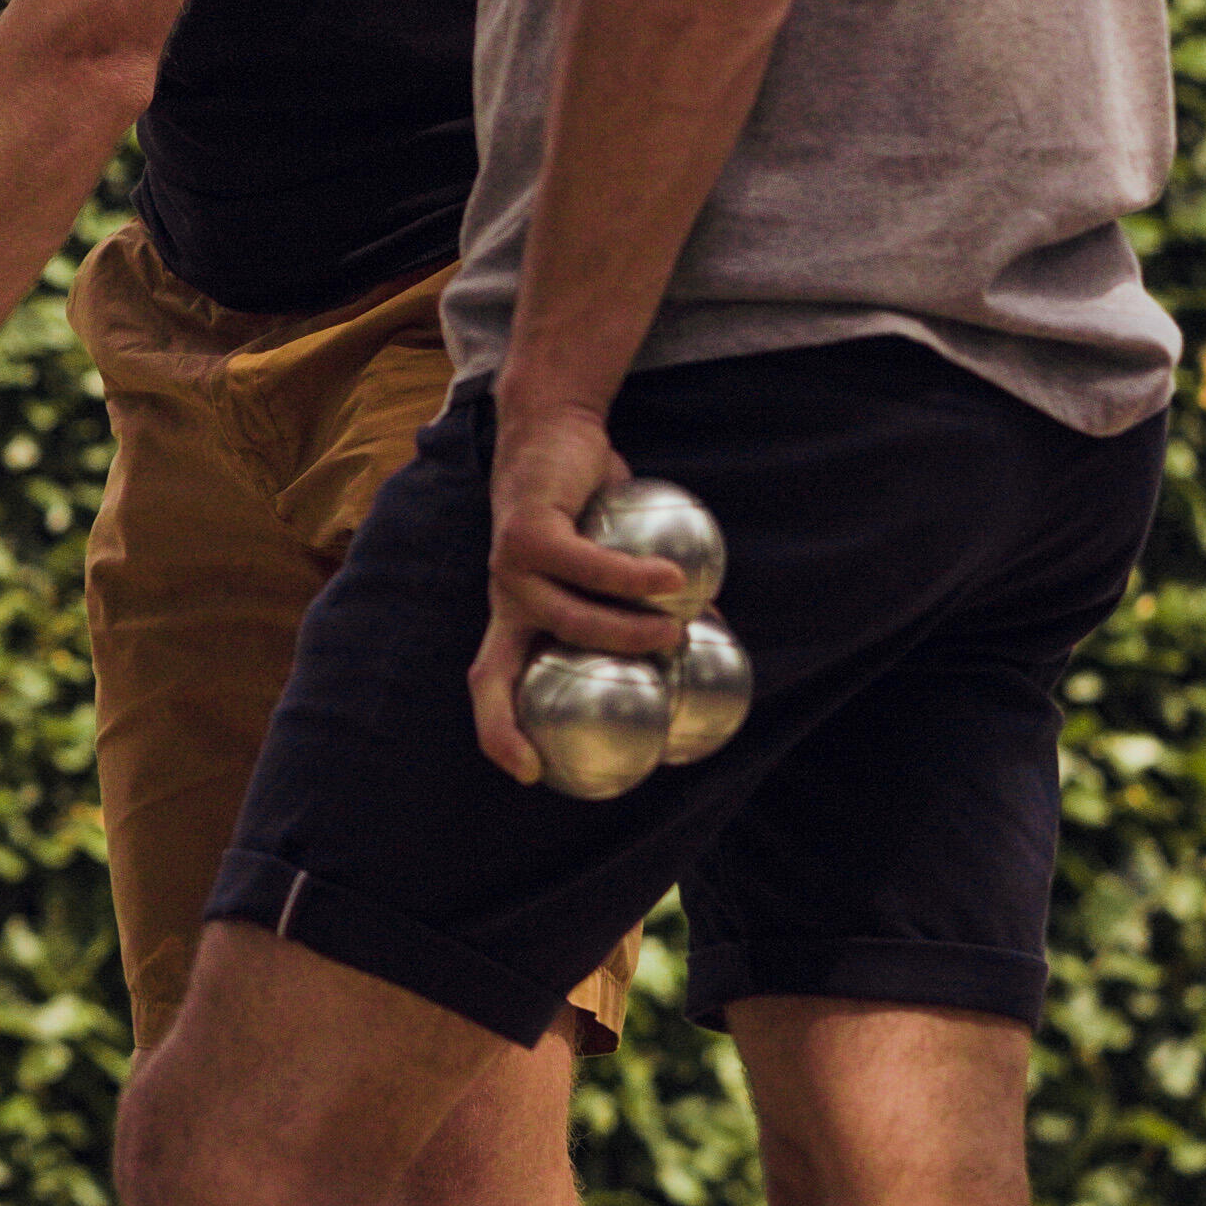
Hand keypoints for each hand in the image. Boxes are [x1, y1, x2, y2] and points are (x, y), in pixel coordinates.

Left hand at [465, 388, 692, 783]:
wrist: (555, 432)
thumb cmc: (587, 505)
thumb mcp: (612, 559)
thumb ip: (649, 603)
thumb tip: (713, 640)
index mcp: (516, 617)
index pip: (492, 688)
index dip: (500, 734)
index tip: (529, 772)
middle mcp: (505, 599)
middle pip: (502, 672)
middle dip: (546, 702)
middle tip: (634, 694)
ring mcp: (509, 567)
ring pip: (567, 617)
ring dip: (624, 630)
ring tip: (676, 629)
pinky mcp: (528, 531)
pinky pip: (586, 564)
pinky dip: (631, 576)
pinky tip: (672, 578)